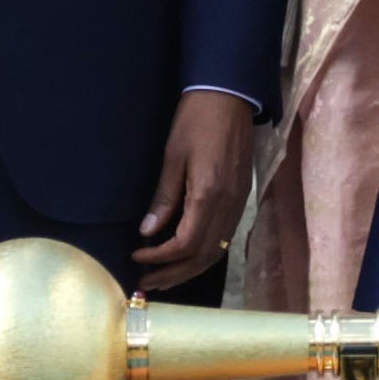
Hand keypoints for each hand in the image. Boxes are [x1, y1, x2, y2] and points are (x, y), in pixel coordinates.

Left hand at [133, 92, 256, 285]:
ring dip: (190, 269)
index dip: (159, 257)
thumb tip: (148, 231)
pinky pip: (224, 237)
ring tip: (165, 277)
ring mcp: (239, 204)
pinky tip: (188, 255)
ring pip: (217, 251)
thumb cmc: (196, 121)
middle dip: (174, 273)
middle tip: (147, 282)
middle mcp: (228, 206)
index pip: (185, 244)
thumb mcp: (173, 157)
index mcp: (209, 195)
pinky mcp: (241, 198)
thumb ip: (164, 198)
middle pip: (203, 256)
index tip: (136, 256)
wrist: (231, 97)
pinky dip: (205, 253)